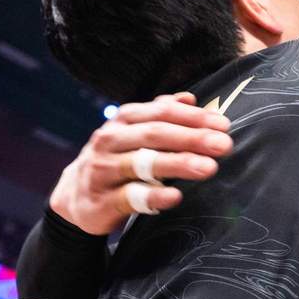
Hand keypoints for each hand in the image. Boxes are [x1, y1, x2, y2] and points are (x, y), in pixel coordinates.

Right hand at [50, 93, 232, 234]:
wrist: (74, 196)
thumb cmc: (115, 160)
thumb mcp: (132, 132)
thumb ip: (159, 114)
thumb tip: (189, 97)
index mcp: (123, 120)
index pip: (161, 113)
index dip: (193, 118)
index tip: (223, 125)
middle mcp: (110, 140)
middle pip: (155, 135)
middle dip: (192, 138)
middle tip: (224, 145)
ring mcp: (104, 170)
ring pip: (143, 163)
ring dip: (178, 164)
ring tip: (209, 167)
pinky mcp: (102, 201)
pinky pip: (131, 197)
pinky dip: (154, 196)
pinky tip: (176, 196)